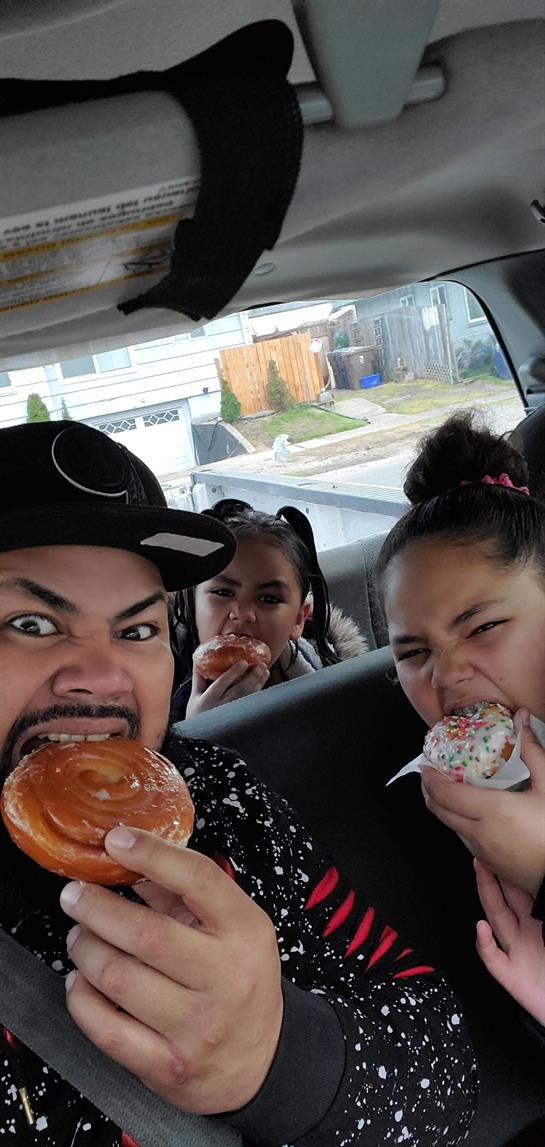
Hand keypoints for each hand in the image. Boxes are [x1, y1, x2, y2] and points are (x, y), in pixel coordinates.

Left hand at [60, 827, 282, 1113]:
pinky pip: (106, 1028)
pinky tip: (80, 980)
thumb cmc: (240, 981)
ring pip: (118, 978)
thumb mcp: (234, 927)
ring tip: (79, 936)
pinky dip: (81, 997)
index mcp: (244, 932)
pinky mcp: (167, 1066)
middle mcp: (225, 978)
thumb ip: (182, 893)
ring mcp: (196, 1027)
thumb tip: (127, 859)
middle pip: (145, 934)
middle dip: (96, 908)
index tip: (116, 840)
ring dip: (85, 949)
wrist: (258, 1061)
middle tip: (74, 895)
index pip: (198, 880)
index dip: (152, 854)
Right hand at [185, 659, 268, 717]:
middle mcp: (220, 707)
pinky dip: (257, 694)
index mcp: (207, 700)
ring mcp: (231, 714)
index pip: (221, 684)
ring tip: (265, 671)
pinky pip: (250, 705)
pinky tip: (263, 684)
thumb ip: (198, 678)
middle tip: (260, 665)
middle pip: (239, 691)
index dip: (233, 673)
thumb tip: (197, 659)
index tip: (243, 662)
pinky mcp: (239, 719)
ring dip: (258, 684)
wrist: (201, 739)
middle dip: (251, 677)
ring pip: (247, 698)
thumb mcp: (194, 697)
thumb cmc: (197, 716)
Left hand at [421, 711, 544, 894]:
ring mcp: (482, 851)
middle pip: (438, 810)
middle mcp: (479, 832)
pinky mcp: (490, 864)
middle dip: (429, 790)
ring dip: (444, 807)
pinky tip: (473, 812)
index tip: (426, 763)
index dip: (429, 777)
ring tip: (451, 788)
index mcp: (491, 810)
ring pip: (450, 826)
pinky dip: (459, 822)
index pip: (444, 793)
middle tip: (432, 773)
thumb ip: (532, 751)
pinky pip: (465, 839)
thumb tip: (521, 720)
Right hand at [475, 860, 544, 1024]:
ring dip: (487, 892)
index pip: (521, 891)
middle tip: (488, 846)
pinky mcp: (509, 974)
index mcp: (538, 922)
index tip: (508, 848)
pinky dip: (484, 942)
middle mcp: (524, 933)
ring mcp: (515, 951)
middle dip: (496, 872)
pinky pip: (492, 956)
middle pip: (506, 896)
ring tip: (480, 869)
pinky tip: (481, 928)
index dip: (512, 870)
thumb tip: (534, 897)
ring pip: (496, 916)